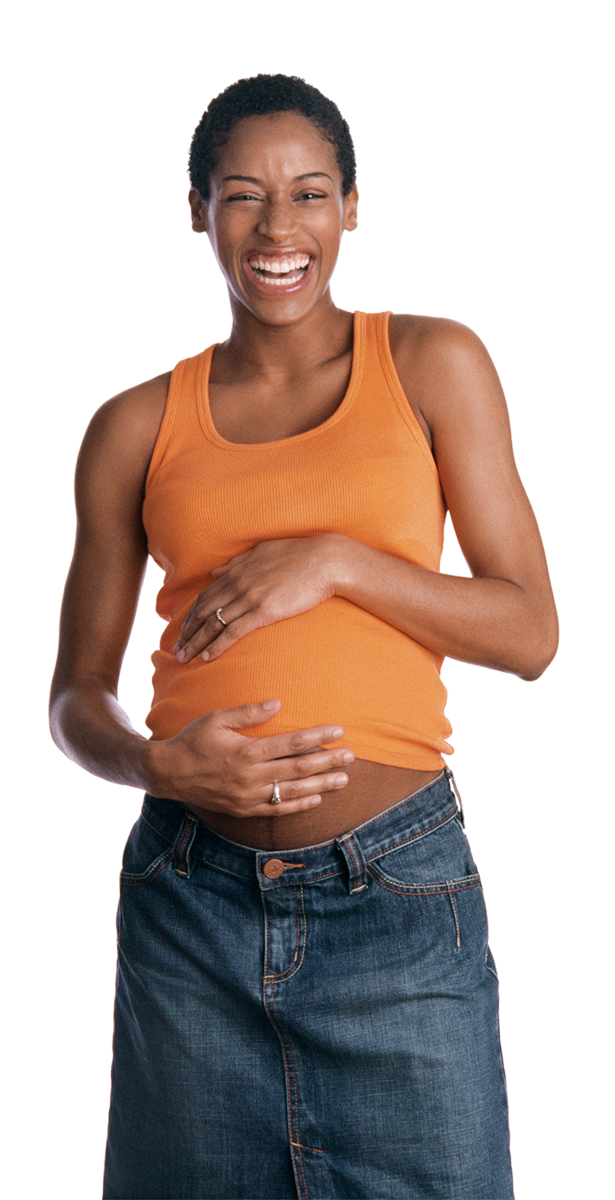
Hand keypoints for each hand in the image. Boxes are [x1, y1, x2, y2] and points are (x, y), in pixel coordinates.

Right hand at [145, 699, 353, 816]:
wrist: (167, 774)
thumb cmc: (192, 740)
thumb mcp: (216, 718)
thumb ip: (248, 712)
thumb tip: (278, 703)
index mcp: (246, 752)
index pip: (291, 743)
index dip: (317, 737)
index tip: (338, 731)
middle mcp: (251, 777)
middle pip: (299, 769)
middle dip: (328, 761)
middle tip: (351, 756)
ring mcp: (248, 797)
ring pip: (293, 791)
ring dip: (321, 784)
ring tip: (344, 779)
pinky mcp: (244, 810)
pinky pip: (277, 810)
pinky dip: (299, 805)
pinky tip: (317, 798)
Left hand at [174, 535, 340, 662]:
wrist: (325, 560)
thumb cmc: (299, 554)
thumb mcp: (263, 551)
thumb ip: (238, 562)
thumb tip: (217, 571)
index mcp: (237, 570)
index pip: (205, 596)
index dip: (189, 615)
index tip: (180, 629)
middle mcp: (238, 584)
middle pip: (203, 612)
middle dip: (186, 633)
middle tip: (175, 650)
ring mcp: (249, 598)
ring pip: (213, 624)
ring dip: (196, 643)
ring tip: (184, 658)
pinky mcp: (264, 611)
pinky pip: (234, 631)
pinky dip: (218, 645)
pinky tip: (208, 657)